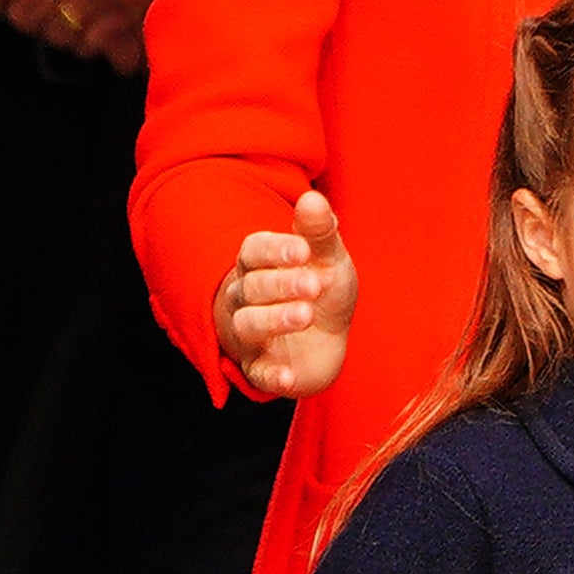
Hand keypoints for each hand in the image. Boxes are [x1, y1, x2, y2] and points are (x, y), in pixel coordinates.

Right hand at [215, 189, 353, 396]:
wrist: (328, 339)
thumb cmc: (321, 289)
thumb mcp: (328, 258)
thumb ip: (320, 232)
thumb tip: (313, 197)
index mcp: (259, 264)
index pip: (253, 250)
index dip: (275, 250)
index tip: (303, 250)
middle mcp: (245, 297)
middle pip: (250, 287)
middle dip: (281, 285)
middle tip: (314, 285)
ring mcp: (251, 334)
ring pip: (247, 325)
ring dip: (274, 320)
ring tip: (305, 315)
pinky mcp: (261, 368)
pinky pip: (258, 373)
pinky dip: (271, 375)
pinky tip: (288, 376)